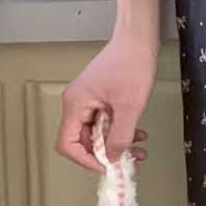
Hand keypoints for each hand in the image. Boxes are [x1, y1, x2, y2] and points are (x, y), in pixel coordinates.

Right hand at [56, 32, 157, 172]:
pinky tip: (137, 134)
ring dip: (116, 144)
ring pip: (96, 133)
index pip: (67, 144)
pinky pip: (105, 122)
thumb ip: (120, 136)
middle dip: (105, 154)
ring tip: (138, 151)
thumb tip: (112, 158)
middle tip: (127, 161)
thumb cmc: (131, 64)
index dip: (85, 160)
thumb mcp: (129, 107)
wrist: (138, 39)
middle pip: (81, 141)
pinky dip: (120, 131)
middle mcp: (76, 103)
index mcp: (75, 104)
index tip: (107, 167)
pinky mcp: (100, 97)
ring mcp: (88, 100)